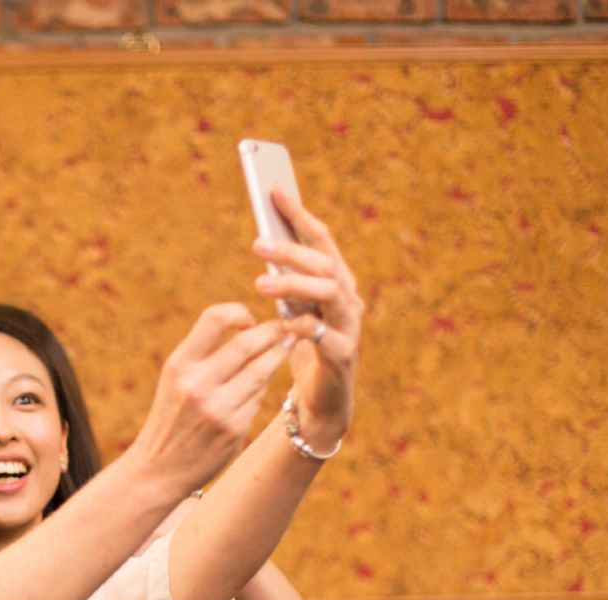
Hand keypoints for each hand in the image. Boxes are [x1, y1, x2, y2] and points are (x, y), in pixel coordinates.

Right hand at [127, 303, 295, 494]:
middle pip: (247, 342)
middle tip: (285, 327)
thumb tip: (250, 330)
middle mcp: (197, 384)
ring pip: (262, 369)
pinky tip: (265, 381)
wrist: (158, 470)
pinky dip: (265, 385)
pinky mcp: (234, 428)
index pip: (215, 318)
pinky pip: (259, 397)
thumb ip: (204, 356)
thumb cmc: (170, 419)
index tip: (248, 321)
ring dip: (280, 353)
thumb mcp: (175, 381)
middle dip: (273, 331)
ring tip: (289, 343)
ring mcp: (217, 407)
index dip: (239, 312)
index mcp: (179, 365)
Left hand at [256, 189, 362, 441]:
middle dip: (293, 249)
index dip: (299, 214)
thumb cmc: (302, 348)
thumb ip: (285, 278)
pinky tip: (281, 323)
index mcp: (336, 280)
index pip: (321, 239)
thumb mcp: (291, 307)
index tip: (274, 190)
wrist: (320, 401)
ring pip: (331, 293)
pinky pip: (325, 338)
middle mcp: (349, 298)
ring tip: (259, 282)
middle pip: (326, 262)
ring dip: (294, 284)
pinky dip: (304, 328)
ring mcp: (350, 326)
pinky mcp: (343, 356)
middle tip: (258, 242)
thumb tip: (264, 238)